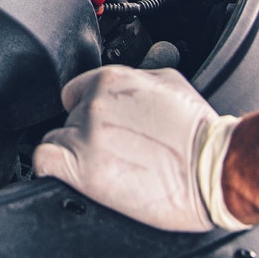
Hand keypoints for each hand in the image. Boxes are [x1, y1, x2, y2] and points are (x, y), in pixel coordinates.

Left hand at [32, 66, 247, 231]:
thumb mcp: (171, 83)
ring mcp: (86, 136)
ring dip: (75, 156)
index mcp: (111, 79)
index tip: (98, 128)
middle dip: (86, 136)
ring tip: (109, 168)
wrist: (214, 169)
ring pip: (56, 141)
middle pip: (67, 120)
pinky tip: (74, 178)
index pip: (73, 92)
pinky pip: (44, 162)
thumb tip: (124, 84)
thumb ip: (135, 78)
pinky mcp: (83, 170)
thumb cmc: (201, 134)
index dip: (84, 112)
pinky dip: (52, 170)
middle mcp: (94, 104)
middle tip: (115, 153)